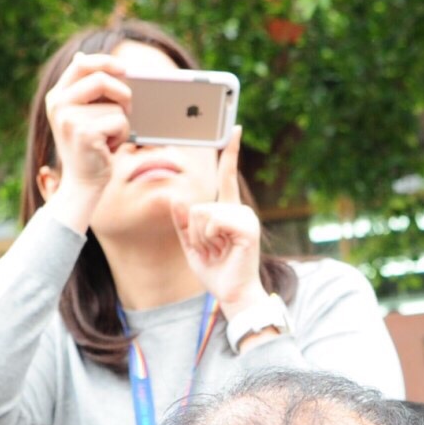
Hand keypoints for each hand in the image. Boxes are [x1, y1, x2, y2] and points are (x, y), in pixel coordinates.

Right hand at [41, 52, 132, 229]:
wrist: (82, 185)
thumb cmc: (89, 148)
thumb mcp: (82, 114)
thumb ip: (84, 89)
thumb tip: (80, 55)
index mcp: (56, 96)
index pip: (81, 64)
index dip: (106, 62)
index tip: (124, 69)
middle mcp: (58, 105)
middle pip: (101, 79)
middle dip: (123, 93)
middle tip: (127, 108)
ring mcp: (69, 119)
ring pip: (115, 106)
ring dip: (122, 123)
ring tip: (108, 138)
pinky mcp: (85, 134)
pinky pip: (119, 122)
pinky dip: (122, 136)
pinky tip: (109, 147)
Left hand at [170, 130, 263, 309]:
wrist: (233, 295)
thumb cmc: (216, 273)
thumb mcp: (191, 245)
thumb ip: (183, 222)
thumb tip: (175, 198)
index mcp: (228, 211)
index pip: (227, 176)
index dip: (230, 153)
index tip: (234, 129)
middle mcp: (239, 210)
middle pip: (198, 205)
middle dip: (195, 232)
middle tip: (213, 250)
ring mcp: (246, 217)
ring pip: (203, 213)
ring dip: (202, 237)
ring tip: (218, 251)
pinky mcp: (248, 227)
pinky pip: (213, 221)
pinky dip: (210, 238)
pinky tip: (224, 249)